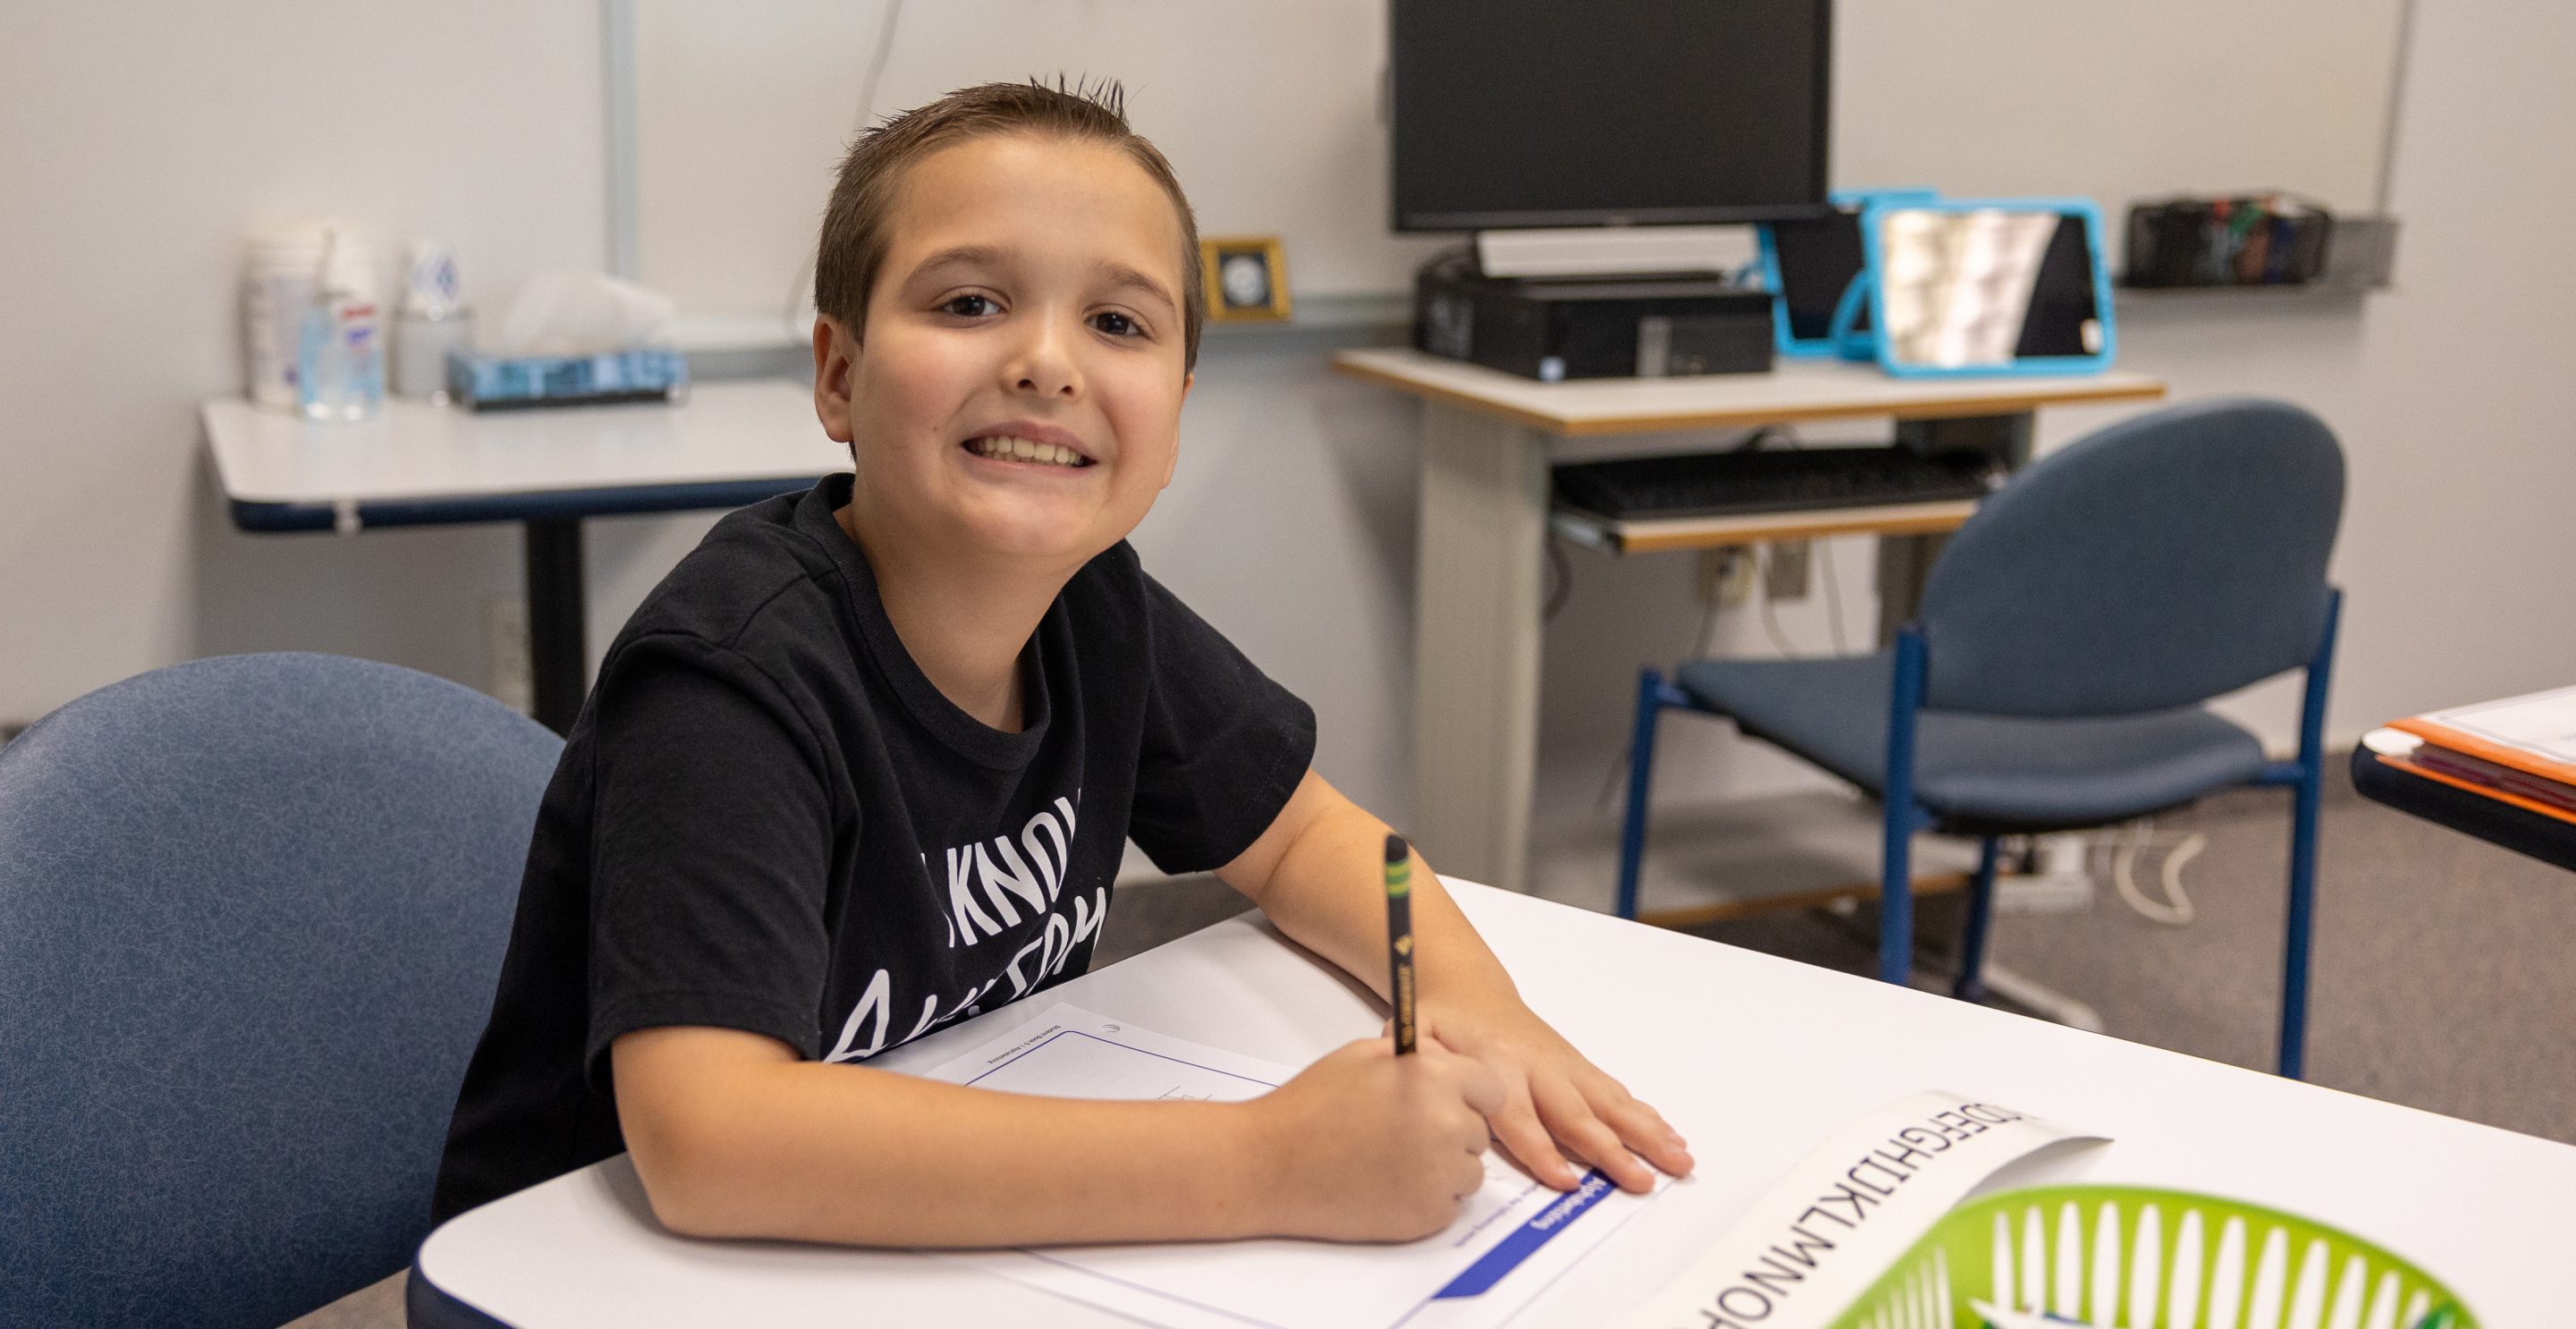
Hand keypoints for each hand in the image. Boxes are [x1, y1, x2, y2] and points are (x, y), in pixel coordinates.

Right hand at [1244, 1036, 1502, 1240]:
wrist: (1271, 1164)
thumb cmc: (1311, 1107)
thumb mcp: (1365, 1055)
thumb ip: (1418, 1057)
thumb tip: (1448, 1064)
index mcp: (1436, 1079)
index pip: (1490, 1089)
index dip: (1467, 1095)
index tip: (1450, 1103)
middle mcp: (1448, 1126)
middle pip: (1479, 1133)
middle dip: (1452, 1132)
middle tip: (1406, 1133)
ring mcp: (1440, 1175)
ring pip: (1469, 1173)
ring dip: (1443, 1168)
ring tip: (1393, 1160)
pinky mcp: (1426, 1215)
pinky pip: (1448, 1206)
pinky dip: (1425, 1199)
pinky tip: (1386, 1185)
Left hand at [1421, 999, 1693, 1194]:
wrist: (1470, 992)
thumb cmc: (1442, 1024)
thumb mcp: (1415, 1035)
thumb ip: (1416, 1060)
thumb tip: (1417, 1077)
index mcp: (1497, 1067)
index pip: (1521, 1116)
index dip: (1542, 1150)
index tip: (1567, 1180)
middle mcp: (1538, 1069)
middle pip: (1577, 1116)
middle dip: (1611, 1150)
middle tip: (1641, 1180)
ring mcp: (1565, 1068)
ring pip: (1610, 1104)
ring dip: (1645, 1134)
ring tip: (1678, 1159)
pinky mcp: (1580, 1069)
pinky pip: (1617, 1095)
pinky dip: (1647, 1117)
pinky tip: (1673, 1138)